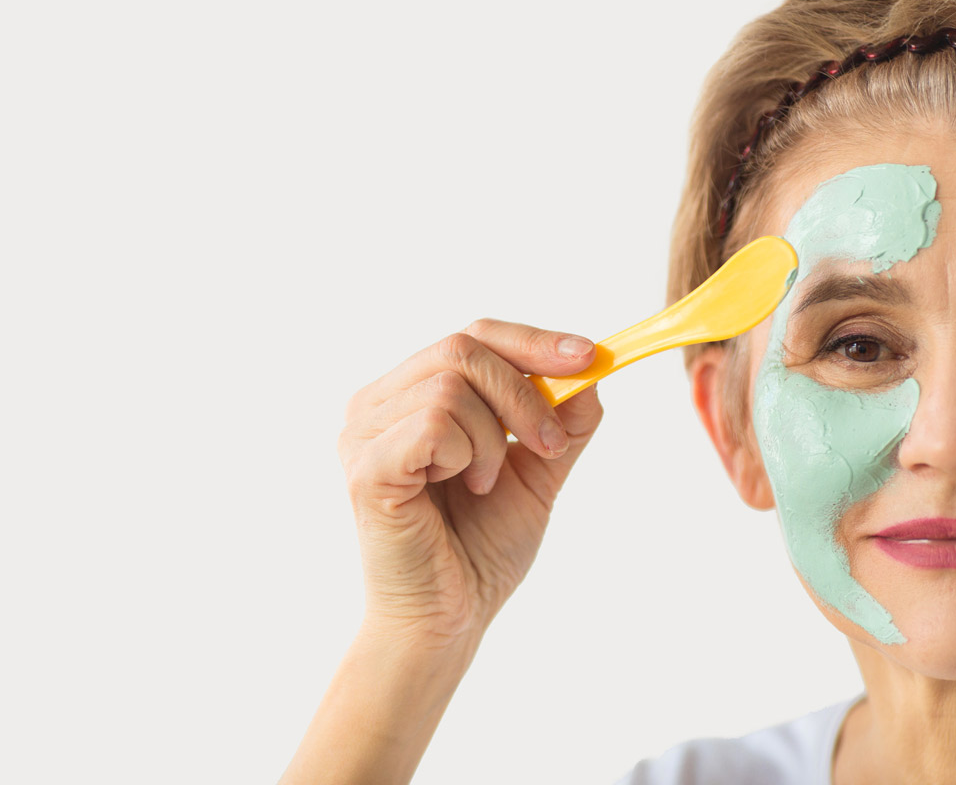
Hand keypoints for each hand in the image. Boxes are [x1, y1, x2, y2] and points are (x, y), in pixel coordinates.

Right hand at [338, 318, 603, 653]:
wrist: (449, 617)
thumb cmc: (479, 548)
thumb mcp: (537, 469)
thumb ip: (562, 418)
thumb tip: (593, 364)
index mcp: (409, 395)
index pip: (470, 337)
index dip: (532, 341)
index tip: (588, 355)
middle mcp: (375, 404)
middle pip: (462, 347)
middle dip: (525, 392)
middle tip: (551, 448)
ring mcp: (362, 432)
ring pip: (452, 386)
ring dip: (494, 439)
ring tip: (486, 484)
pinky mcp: (366, 466)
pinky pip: (435, 423)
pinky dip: (468, 455)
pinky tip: (463, 488)